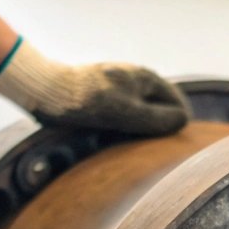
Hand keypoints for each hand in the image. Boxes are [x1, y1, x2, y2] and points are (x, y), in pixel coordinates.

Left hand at [0, 41, 190, 136]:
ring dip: (142, 128)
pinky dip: (125, 125)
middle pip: (160, 106)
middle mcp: (134, 77)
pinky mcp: (101, 93)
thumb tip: (183, 121)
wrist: (45, 90)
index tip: (170, 149)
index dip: (178, 126)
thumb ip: (158, 119)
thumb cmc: (87, 103)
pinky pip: (124, 112)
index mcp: (146, 77)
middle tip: (152, 151)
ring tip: (133, 146)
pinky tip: (113, 137)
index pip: (178, 103)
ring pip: (141, 110)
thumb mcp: (128, 114)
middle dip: (160, 126)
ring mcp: (118, 84)